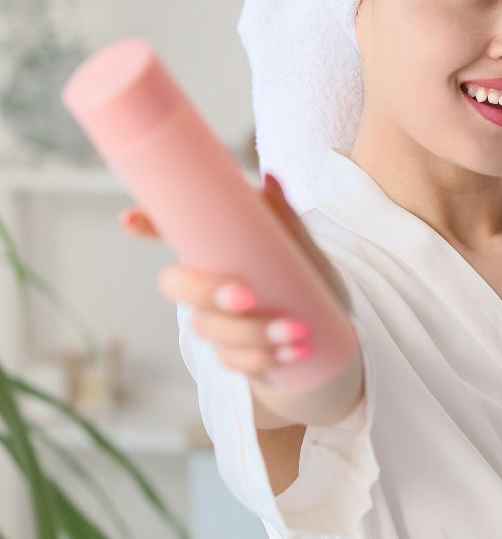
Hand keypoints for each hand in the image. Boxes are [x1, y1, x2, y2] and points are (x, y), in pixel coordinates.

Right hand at [119, 173, 353, 379]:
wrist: (332, 332)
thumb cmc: (310, 280)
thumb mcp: (303, 250)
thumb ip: (286, 220)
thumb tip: (270, 178)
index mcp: (220, 250)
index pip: (172, 231)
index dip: (148, 223)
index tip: (132, 217)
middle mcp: (206, 284)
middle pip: (175, 286)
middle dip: (206, 293)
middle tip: (248, 297)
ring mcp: (215, 322)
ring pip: (207, 327)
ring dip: (251, 332)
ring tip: (297, 329)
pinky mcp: (230, 354)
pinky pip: (231, 359)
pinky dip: (263, 357)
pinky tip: (292, 353)